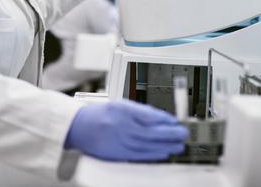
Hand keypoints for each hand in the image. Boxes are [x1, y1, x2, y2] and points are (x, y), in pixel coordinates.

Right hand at [64, 99, 187, 161]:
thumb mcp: (119, 105)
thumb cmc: (99, 114)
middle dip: (170, 133)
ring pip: (148, 145)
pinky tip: (164, 153)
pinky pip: (139, 155)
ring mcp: (119, 140)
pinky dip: (154, 154)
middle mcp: (121, 125)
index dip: (165, 119)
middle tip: (183, 133)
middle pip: (151, 131)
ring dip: (166, 145)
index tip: (176, 121)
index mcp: (122, 110)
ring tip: (178, 145)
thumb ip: (139, 111)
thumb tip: (160, 118)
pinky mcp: (117, 153)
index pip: (149, 115)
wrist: (78, 126)